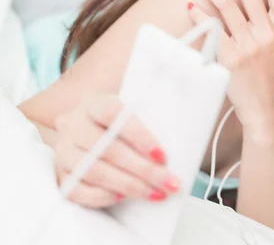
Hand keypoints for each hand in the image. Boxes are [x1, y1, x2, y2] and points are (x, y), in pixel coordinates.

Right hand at [53, 94, 179, 207]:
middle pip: (108, 149)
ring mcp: (63, 150)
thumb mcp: (135, 110)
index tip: (162, 155)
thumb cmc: (123, 123)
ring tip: (156, 193)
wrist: (93, 131)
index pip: (114, 113)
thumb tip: (186, 133)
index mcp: (94, 102)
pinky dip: (102, 196)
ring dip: (129, 186)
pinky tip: (123, 199)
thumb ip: (153, 116)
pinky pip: (76, 190)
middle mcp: (74, 124)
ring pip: (94, 171)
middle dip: (143, 169)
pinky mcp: (59, 174)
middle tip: (169, 182)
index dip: (139, 135)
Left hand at [187, 0, 273, 142]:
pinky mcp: (231, 58)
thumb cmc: (273, 81)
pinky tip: (190, 4)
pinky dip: (198, 14)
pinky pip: (211, 29)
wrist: (268, 114)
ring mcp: (249, 45)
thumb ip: (270, 25)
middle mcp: (268, 33)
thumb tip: (252, 2)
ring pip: (225, 5)